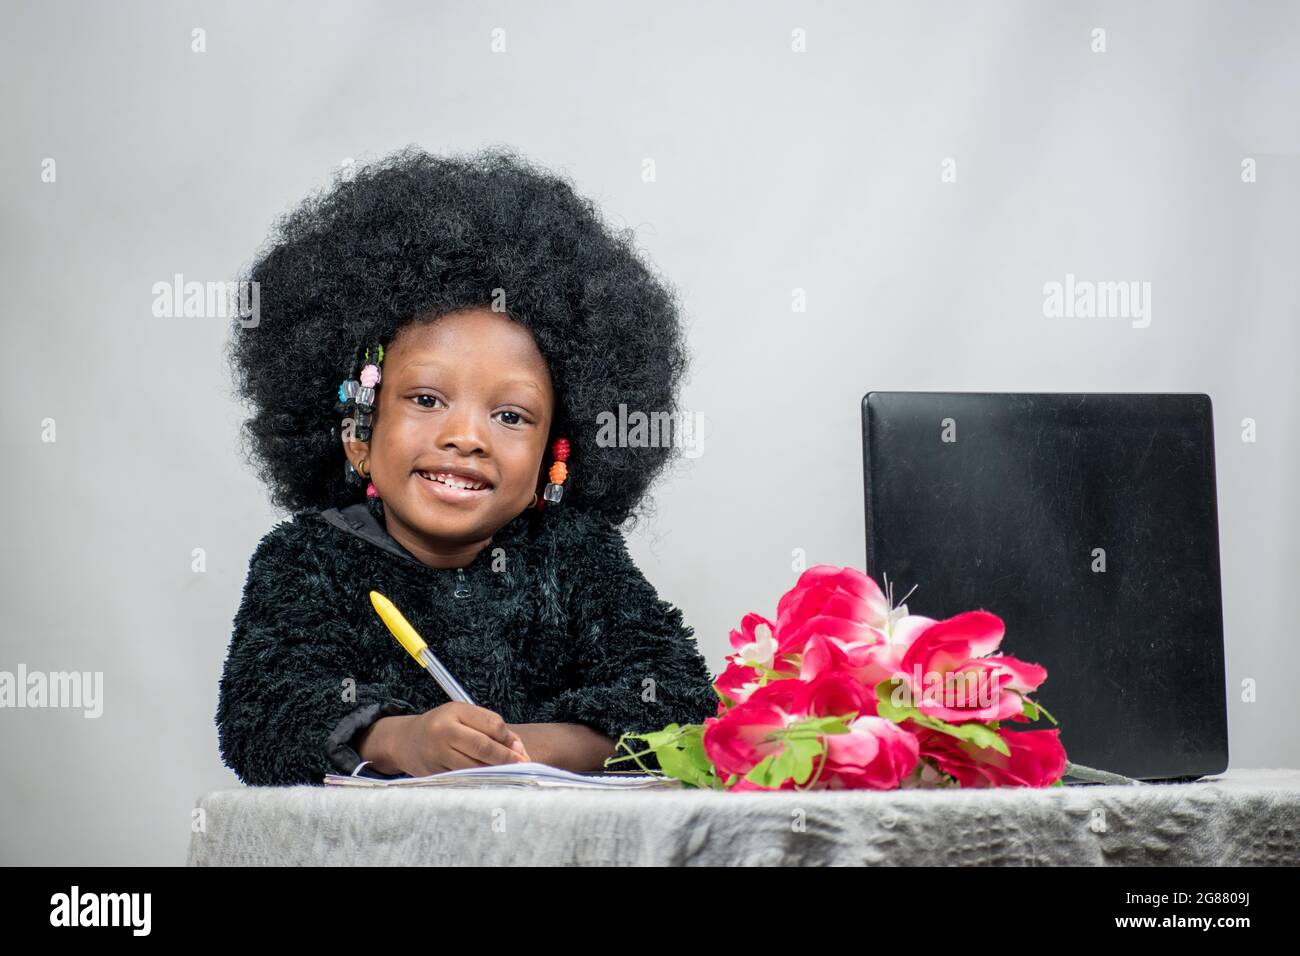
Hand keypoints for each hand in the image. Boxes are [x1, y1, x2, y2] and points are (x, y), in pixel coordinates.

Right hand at [392, 702, 530, 775]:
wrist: (406, 741)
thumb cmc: (442, 726)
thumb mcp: (464, 716)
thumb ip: (491, 727)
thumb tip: (518, 749)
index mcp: (455, 711)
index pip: (492, 724)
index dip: (509, 738)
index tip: (519, 749)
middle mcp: (444, 731)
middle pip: (484, 747)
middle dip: (506, 758)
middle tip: (521, 765)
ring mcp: (437, 754)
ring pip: (475, 767)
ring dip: (495, 771)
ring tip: (508, 773)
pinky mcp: (434, 773)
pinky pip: (463, 778)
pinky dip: (479, 779)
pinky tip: (488, 779)